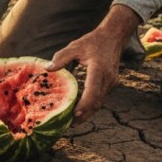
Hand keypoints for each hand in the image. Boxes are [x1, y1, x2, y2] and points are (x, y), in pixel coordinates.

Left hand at [46, 4, 138, 124]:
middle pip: (96, 101)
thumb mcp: (75, 46)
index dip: (84, 104)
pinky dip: (90, 105)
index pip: (93, 90)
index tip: (75, 114)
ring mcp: (111, 82)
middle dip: (84, 115)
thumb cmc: (93, 41)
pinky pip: (100, 98)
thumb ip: (61, 58)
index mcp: (99, 69)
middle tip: (69, 125)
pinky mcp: (111, 84)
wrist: (114, 37)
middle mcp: (108, 78)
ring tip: (72, 122)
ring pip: (99, 102)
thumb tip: (48, 69)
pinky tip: (79, 110)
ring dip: (87, 112)